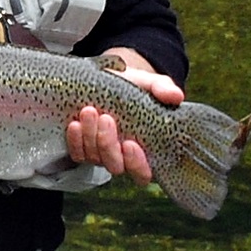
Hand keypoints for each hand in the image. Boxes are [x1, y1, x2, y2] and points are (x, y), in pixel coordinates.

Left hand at [66, 49, 183, 185]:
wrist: (109, 78)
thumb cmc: (134, 87)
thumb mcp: (150, 84)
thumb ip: (163, 89)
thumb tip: (176, 96)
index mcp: (145, 150)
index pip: (143, 173)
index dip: (137, 164)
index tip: (131, 143)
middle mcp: (122, 157)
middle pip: (115, 166)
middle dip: (108, 144)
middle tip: (106, 118)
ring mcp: (100, 154)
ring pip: (95, 158)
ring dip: (90, 137)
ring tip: (89, 111)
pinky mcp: (82, 147)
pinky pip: (77, 152)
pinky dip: (75, 140)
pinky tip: (74, 124)